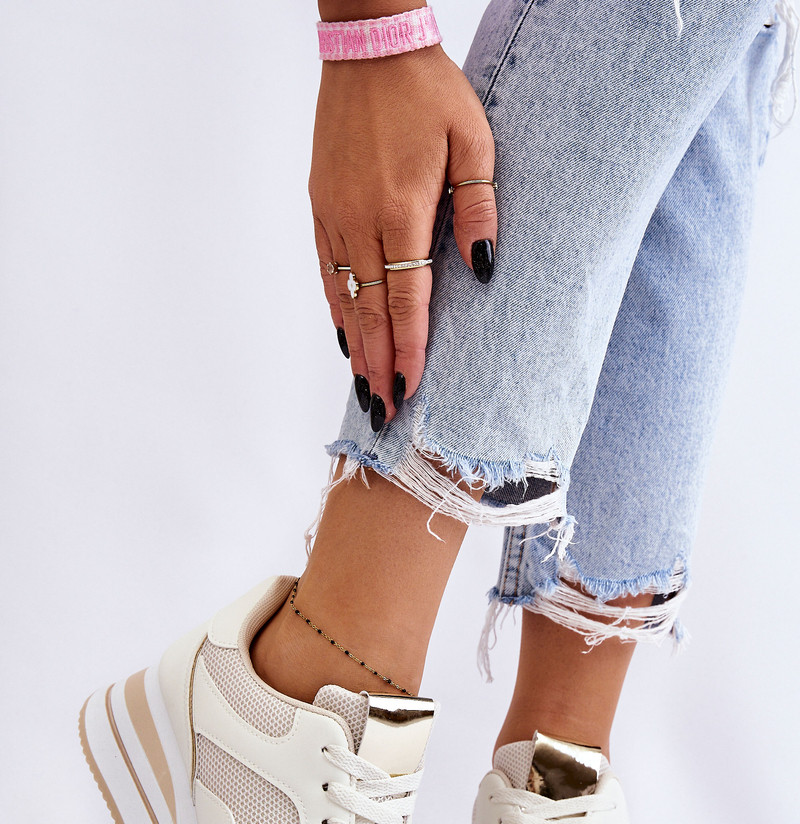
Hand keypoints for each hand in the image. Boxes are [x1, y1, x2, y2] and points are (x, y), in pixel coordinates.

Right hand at [309, 44, 496, 426]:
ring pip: (344, 296)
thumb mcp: (474, 142)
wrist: (370, 47)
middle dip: (379, 365)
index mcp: (403, 210)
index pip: (407, 300)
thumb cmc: (430, 92)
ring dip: (355, 346)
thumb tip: (483, 272)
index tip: (410, 390)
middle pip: (370, 311)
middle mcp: (361, 220)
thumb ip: (480, 211)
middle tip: (383, 412)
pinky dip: (337, 307)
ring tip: (364, 387)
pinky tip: (344, 334)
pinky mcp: (321, 204)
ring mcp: (335, 214)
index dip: (409, 349)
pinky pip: (327, 268)